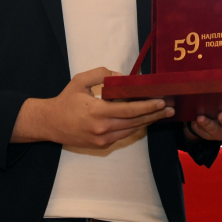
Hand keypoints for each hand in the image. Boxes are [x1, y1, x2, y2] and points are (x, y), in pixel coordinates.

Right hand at [12, 67, 173, 147]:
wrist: (50, 123)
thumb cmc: (66, 100)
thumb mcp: (80, 81)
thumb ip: (101, 75)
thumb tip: (122, 76)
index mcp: (98, 112)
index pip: (129, 110)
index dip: (148, 106)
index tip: (162, 102)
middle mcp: (102, 128)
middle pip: (135, 122)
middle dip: (154, 115)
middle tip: (170, 109)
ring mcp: (103, 139)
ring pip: (131, 130)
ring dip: (147, 122)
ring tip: (162, 114)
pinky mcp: (102, 145)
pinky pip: (123, 135)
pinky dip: (134, 127)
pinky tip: (144, 120)